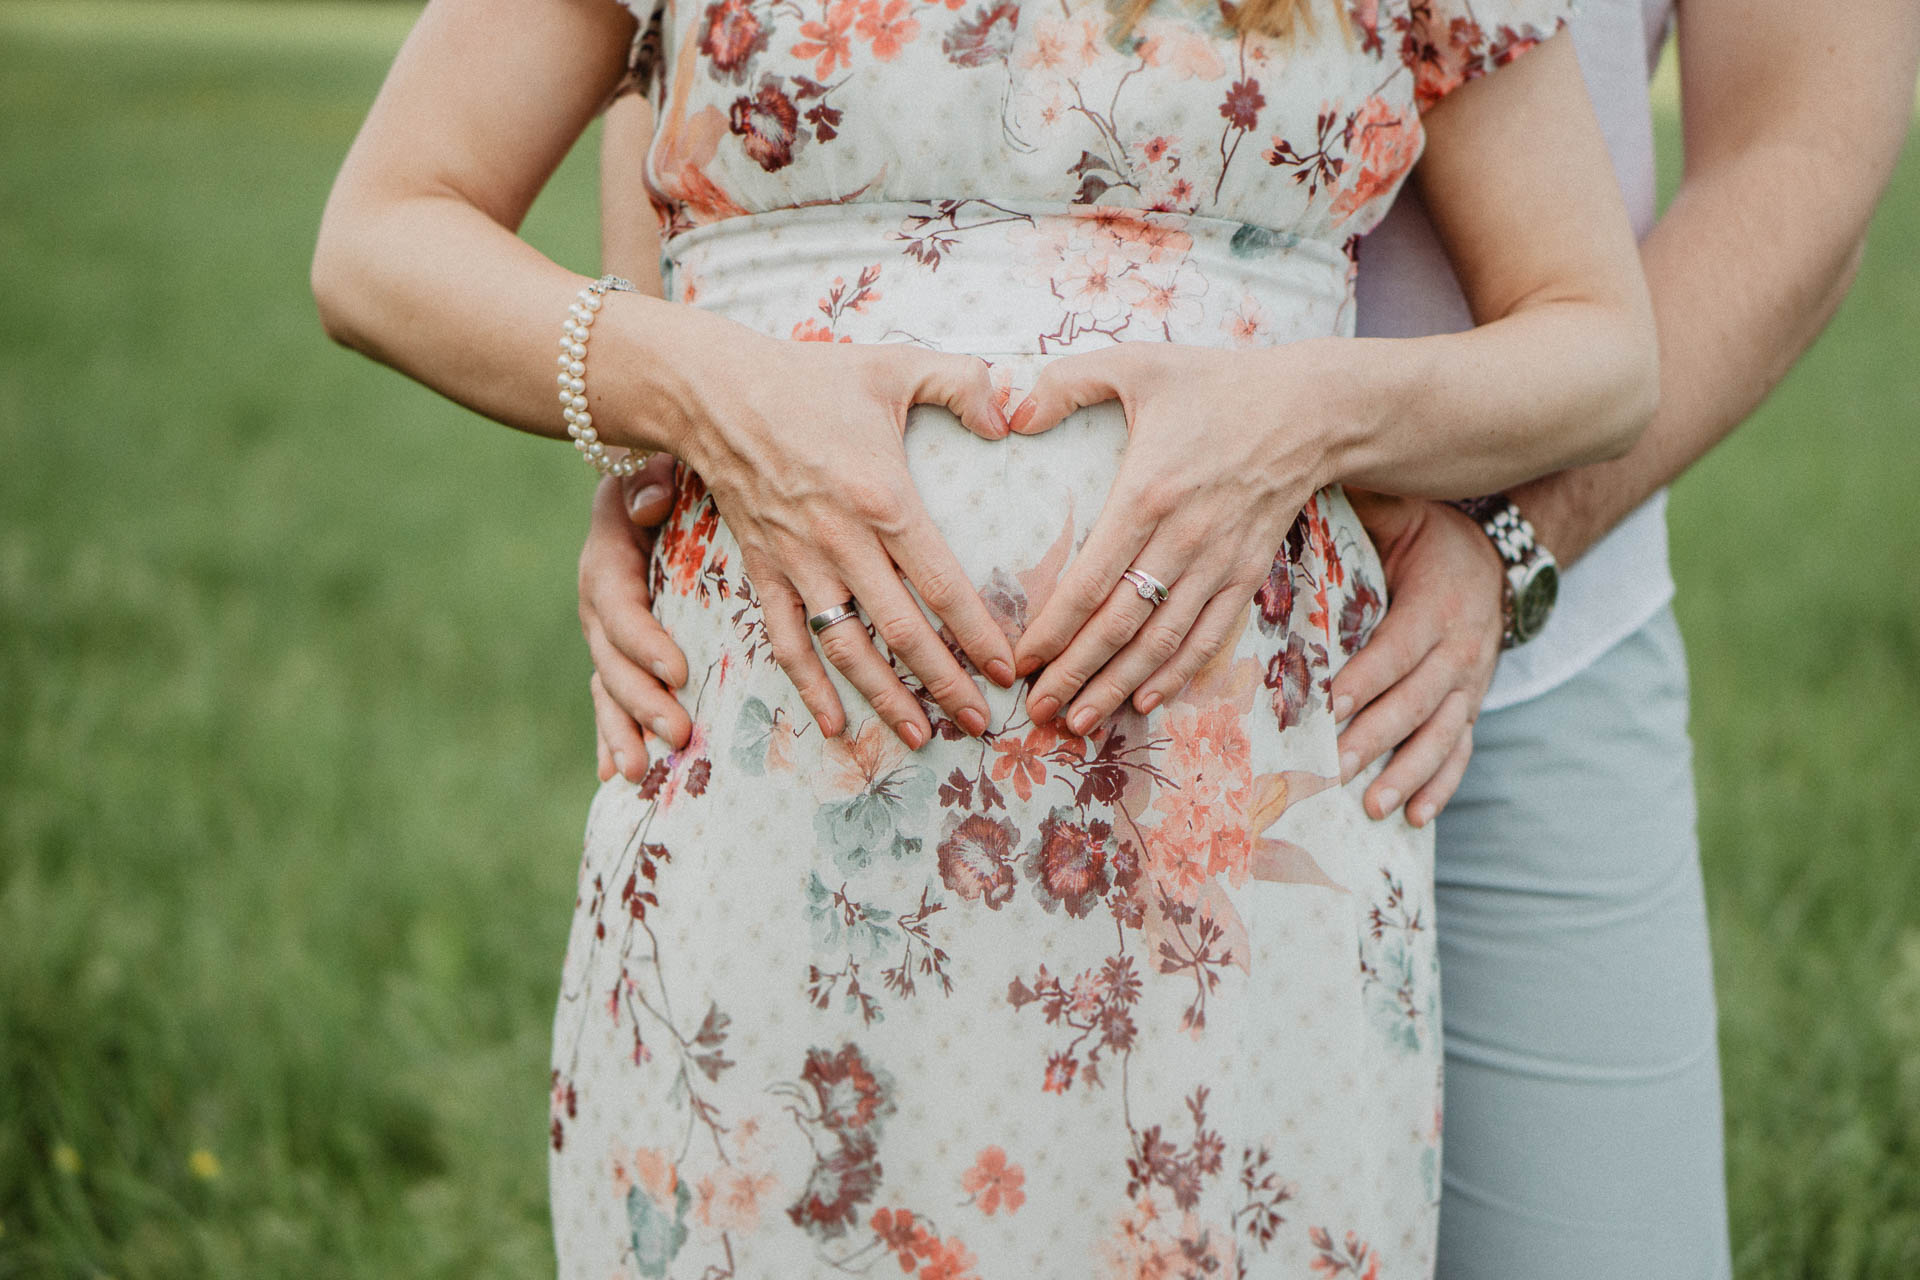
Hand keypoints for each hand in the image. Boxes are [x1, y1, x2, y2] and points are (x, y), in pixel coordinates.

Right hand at [580, 456, 689, 782]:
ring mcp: (605, 634)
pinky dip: (609, 736)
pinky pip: (609, 698)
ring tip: (637, 771)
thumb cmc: (671, 479)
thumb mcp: (659, 467)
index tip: (679, 672)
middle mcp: (599, 602)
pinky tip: (613, 774)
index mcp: (608, 559)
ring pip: (607, 687)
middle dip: (641, 700)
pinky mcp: (618, 655)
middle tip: (679, 733)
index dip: (644, 641)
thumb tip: (650, 501)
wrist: (655, 492)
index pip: (619, 606)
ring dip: (622, 730)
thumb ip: (652, 480)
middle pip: (612, 658)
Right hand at [647, 326, 1017, 747]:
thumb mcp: (898, 366)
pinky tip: (836, 724)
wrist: (717, 391)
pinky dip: (809, 688)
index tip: (1008, 670)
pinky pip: (787, 641)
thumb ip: (967, 384)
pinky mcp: (763, 571)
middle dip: (945, 683)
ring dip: (884, 698)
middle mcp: (841, 543)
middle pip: (903, 631)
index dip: (978, 633)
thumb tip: (1012, 420)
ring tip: (920, 737)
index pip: (943, 584)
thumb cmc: (814, 378)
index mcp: (883, 500)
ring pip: (846, 649)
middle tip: (981, 723)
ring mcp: (798, 563)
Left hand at [1005, 342, 1336, 732]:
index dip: (1052, 629)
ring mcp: (1219, 562)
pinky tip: (1144, 700)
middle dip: (1074, 675)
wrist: (1310, 409)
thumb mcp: (1136, 363)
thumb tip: (1011, 415)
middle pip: (1120, 626)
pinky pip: (1209, 636)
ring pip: (1162, 642)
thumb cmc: (1214, 384)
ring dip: (1118, 687)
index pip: (1089, 581)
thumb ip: (1065, 382)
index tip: (1020, 660)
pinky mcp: (1247, 574)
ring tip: (1078, 722)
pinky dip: (1177, 674)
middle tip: (1035, 711)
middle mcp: (1183, 539)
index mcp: (1147, 494)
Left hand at [1329, 492, 1503, 826]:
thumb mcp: (1405, 512)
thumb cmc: (1428, 534)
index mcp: (1438, 602)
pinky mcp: (1471, 706)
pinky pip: (1460, 750)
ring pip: (1442, 734)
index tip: (1334, 702)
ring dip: (1408, 771)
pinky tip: (1414, 816)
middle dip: (1376, 736)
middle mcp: (1462, 649)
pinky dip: (1440, 785)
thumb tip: (1313, 475)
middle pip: (1419, 699)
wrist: (1495, 559)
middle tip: (1334, 766)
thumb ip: (1367, 505)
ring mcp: (1471, 684)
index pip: (1402, 645)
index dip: (1370, 674)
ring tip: (1373, 804)